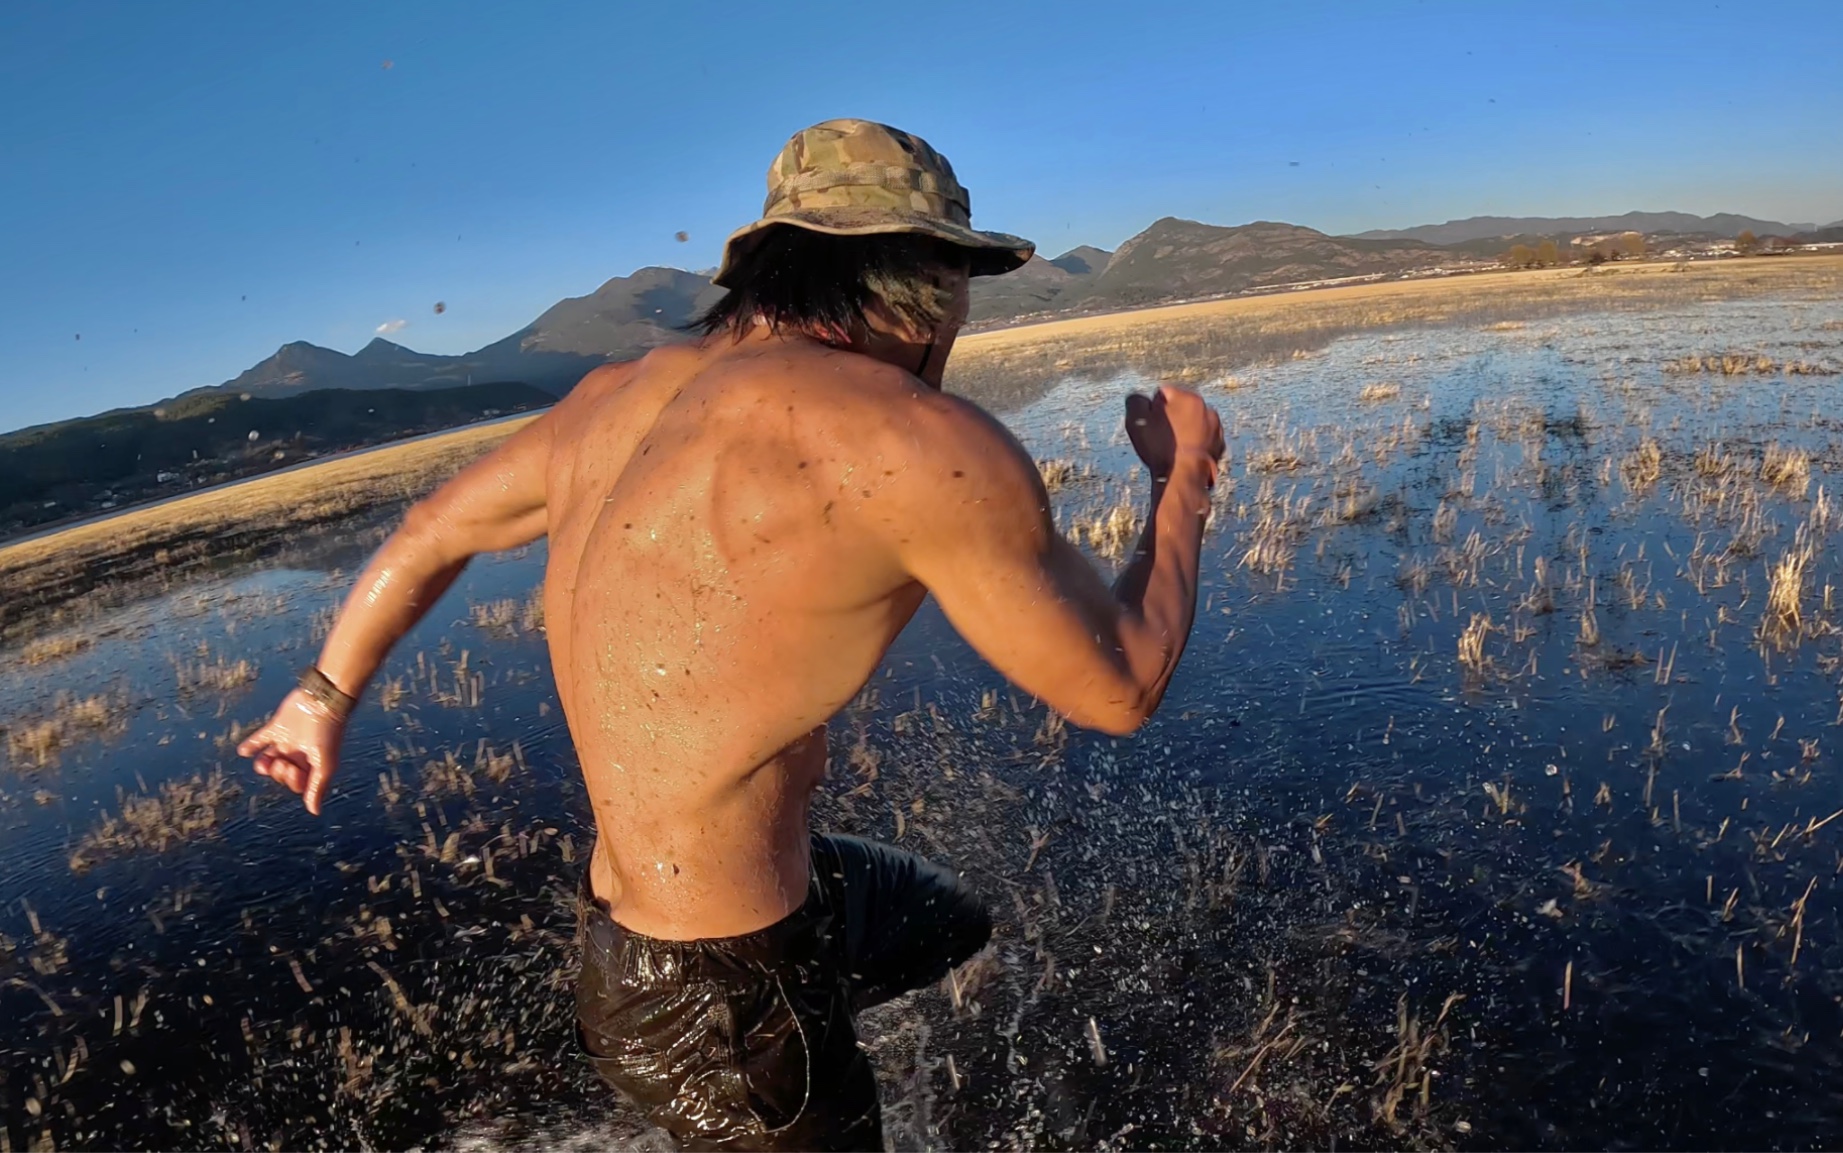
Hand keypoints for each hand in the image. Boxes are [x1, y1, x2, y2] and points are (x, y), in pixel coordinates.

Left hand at [238, 688, 345, 815]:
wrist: (322, 702)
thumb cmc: (328, 733)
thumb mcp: (325, 764)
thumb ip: (317, 787)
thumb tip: (314, 812)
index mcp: (312, 764)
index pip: (296, 783)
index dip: (292, 781)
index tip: (294, 770)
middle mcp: (299, 755)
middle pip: (282, 773)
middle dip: (279, 772)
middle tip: (283, 762)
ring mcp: (287, 741)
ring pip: (270, 760)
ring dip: (264, 765)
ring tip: (262, 762)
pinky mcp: (277, 727)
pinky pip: (260, 740)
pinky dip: (251, 746)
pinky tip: (243, 752)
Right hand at [1125, 385, 1224, 482]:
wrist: (1183, 476)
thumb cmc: (1161, 447)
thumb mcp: (1136, 420)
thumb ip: (1136, 402)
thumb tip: (1139, 399)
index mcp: (1188, 397)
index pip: (1164, 393)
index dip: (1152, 408)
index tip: (1149, 423)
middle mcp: (1206, 409)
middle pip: (1181, 408)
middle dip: (1170, 418)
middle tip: (1159, 436)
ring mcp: (1215, 429)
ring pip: (1193, 424)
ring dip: (1183, 431)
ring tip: (1171, 448)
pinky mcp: (1218, 447)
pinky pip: (1202, 441)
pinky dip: (1193, 445)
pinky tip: (1182, 455)